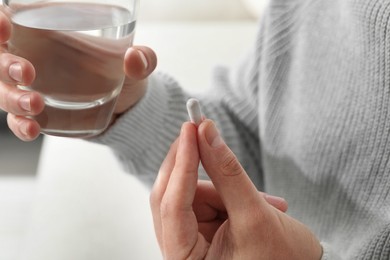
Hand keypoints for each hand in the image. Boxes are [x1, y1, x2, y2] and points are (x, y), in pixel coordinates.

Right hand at [0, 9, 156, 140]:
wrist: (126, 109)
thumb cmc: (124, 75)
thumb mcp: (138, 65)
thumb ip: (142, 59)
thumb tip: (135, 58)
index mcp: (48, 36)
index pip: (8, 24)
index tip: (5, 27)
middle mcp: (34, 60)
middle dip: (3, 64)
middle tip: (26, 72)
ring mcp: (33, 89)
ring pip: (3, 91)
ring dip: (12, 97)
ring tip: (36, 104)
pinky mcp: (38, 114)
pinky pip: (18, 120)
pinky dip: (19, 125)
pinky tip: (33, 129)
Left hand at [150, 120, 322, 258]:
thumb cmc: (280, 256)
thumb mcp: (254, 214)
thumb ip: (227, 172)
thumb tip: (206, 132)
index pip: (173, 206)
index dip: (183, 164)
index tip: (191, 129)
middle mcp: (179, 252)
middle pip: (172, 197)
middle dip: (193, 165)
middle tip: (203, 130)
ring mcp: (187, 241)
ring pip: (190, 194)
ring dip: (223, 188)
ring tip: (266, 204)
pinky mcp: (198, 231)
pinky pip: (202, 198)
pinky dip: (226, 193)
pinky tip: (257, 204)